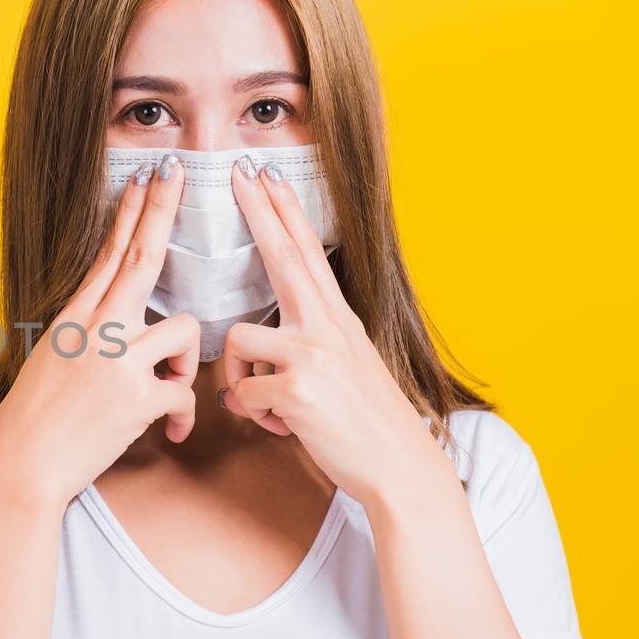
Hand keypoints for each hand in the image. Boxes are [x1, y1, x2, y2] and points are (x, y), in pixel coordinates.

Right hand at [0, 158, 201, 511]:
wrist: (21, 466)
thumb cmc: (34, 422)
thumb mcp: (51, 361)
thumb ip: (88, 335)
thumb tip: (122, 321)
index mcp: (73, 319)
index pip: (110, 255)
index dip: (131, 213)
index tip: (145, 178)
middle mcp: (95, 331)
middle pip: (141, 258)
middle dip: (161, 210)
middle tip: (176, 173)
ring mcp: (116, 361)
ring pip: (183, 331)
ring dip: (186, 362)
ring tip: (169, 391)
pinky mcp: (137, 398)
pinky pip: (184, 391)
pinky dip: (183, 415)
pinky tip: (169, 432)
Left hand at [218, 155, 455, 509]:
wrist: (400, 468)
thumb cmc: (365, 424)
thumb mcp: (344, 370)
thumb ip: (304, 350)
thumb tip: (261, 354)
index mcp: (338, 319)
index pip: (307, 252)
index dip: (285, 212)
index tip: (267, 176)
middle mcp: (327, 327)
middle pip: (283, 256)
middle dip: (258, 210)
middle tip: (238, 170)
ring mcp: (313, 354)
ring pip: (237, 341)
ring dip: (241, 377)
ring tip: (271, 405)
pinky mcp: (297, 388)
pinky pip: (242, 392)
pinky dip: (255, 414)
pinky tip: (283, 427)